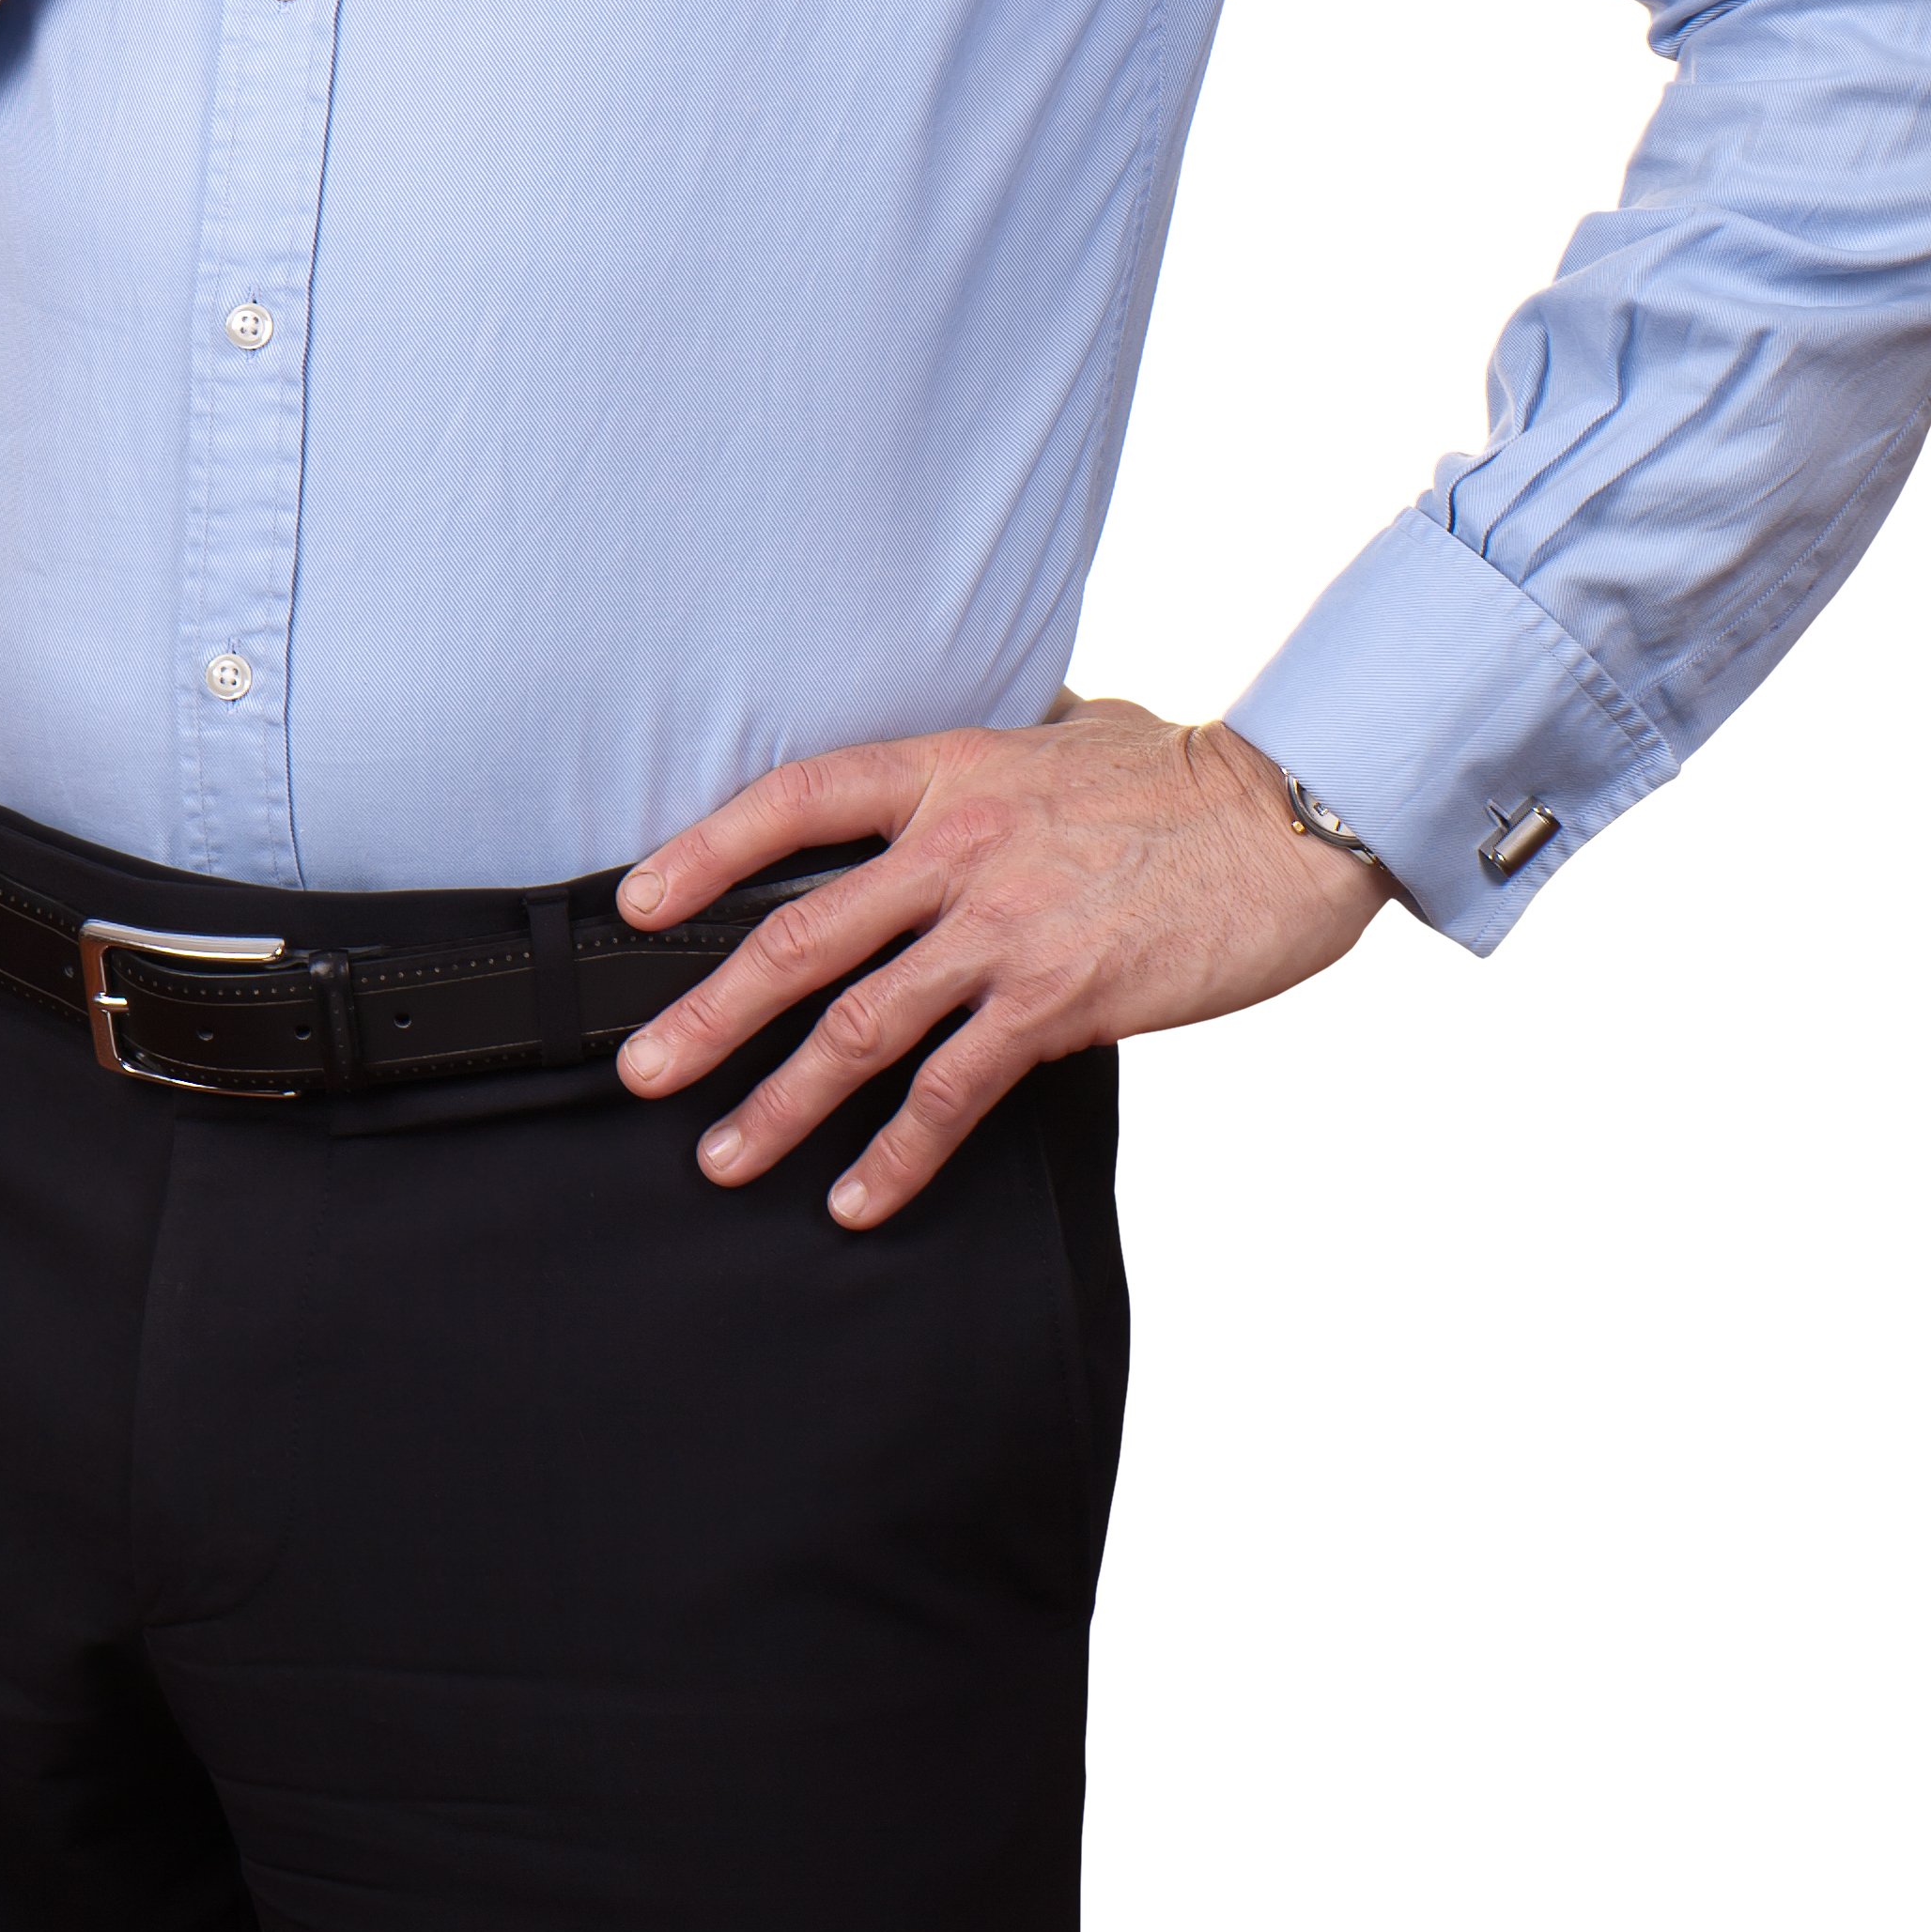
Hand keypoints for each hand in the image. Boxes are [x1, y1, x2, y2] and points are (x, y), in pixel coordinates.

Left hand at [612, 700, 1387, 1228]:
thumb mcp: (1065, 733)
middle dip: (708, 1012)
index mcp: (949, 773)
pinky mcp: (1058, 1002)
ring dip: (781, 1101)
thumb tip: (956, 775)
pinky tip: (859, 1198)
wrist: (1291, 816)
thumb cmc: (1187, 773)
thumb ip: (991, 765)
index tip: (639, 899)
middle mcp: (960, 848)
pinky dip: (898, 1154)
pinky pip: (953, 1091)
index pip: (794, 800)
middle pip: (800, 935)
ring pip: (859, 1027)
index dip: (705, 849)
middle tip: (643, 1068)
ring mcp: (1005, 929)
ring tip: (724, 1156)